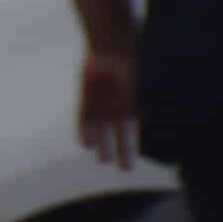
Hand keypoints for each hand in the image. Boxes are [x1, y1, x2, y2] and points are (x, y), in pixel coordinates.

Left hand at [80, 39, 143, 171]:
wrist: (106, 52)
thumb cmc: (125, 69)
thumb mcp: (132, 90)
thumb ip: (132, 108)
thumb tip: (138, 126)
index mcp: (130, 105)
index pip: (133, 131)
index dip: (134, 145)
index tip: (138, 159)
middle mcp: (115, 108)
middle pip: (118, 135)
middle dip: (121, 150)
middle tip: (125, 169)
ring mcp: (100, 105)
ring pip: (101, 130)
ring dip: (102, 145)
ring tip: (104, 161)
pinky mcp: (86, 100)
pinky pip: (83, 119)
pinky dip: (84, 131)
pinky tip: (85, 144)